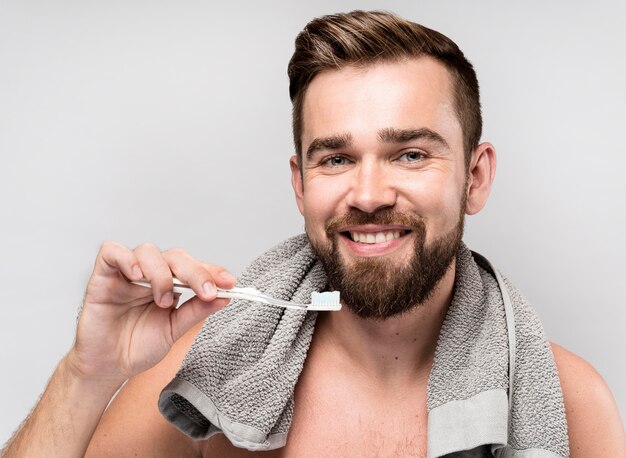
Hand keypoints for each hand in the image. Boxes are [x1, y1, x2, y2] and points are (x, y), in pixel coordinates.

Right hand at [67, 241, 235, 384]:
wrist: (107, 367)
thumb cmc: (137, 347)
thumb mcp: (174, 330)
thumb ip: (196, 311)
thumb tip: (224, 297)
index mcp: (169, 284)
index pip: (193, 267)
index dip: (212, 271)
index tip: (230, 283)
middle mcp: (150, 274)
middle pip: (175, 256)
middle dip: (195, 271)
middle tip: (207, 291)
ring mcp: (126, 273)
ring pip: (148, 251)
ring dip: (161, 273)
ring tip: (163, 300)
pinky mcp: (102, 276)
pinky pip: (112, 252)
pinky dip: (127, 259)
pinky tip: (137, 276)